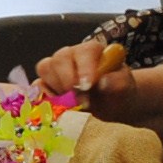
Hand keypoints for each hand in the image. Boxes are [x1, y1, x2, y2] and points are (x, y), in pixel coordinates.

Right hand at [33, 40, 162, 131]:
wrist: (111, 109)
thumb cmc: (119, 94)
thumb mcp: (125, 88)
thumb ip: (118, 81)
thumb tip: (102, 81)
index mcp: (92, 52)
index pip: (84, 51)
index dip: (85, 67)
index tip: (89, 85)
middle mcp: (70, 57)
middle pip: (58, 59)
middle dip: (67, 81)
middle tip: (79, 101)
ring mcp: (55, 72)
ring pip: (44, 72)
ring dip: (54, 91)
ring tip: (69, 107)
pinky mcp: (46, 88)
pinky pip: (36, 90)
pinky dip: (42, 100)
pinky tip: (55, 111)